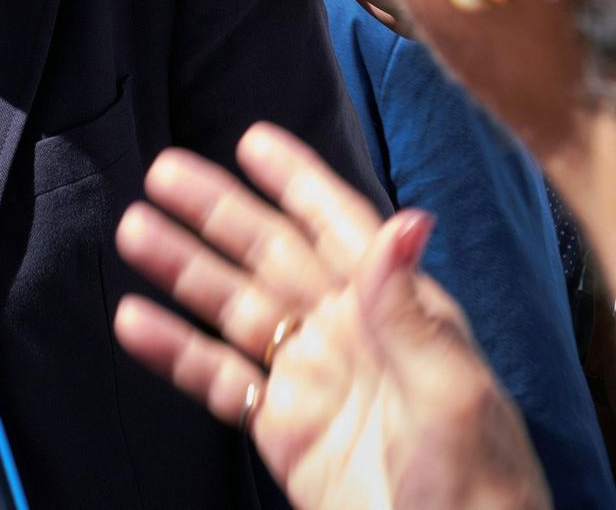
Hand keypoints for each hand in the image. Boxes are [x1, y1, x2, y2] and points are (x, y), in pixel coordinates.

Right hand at [113, 122, 548, 509]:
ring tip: (134, 230)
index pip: (341, 230)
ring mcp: (310, 379)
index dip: (298, 183)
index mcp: (399, 312)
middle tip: (163, 171)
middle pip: (270, 257)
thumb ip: (410, 310)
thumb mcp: (453, 393)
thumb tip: (406, 220)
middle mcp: (348, 334)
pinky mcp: (281, 429)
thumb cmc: (481, 485)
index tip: (253, 140)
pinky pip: (218, 378)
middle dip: (218, 212)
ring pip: (234, 308)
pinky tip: (134, 322)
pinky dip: (174, 350)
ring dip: (184, 269)